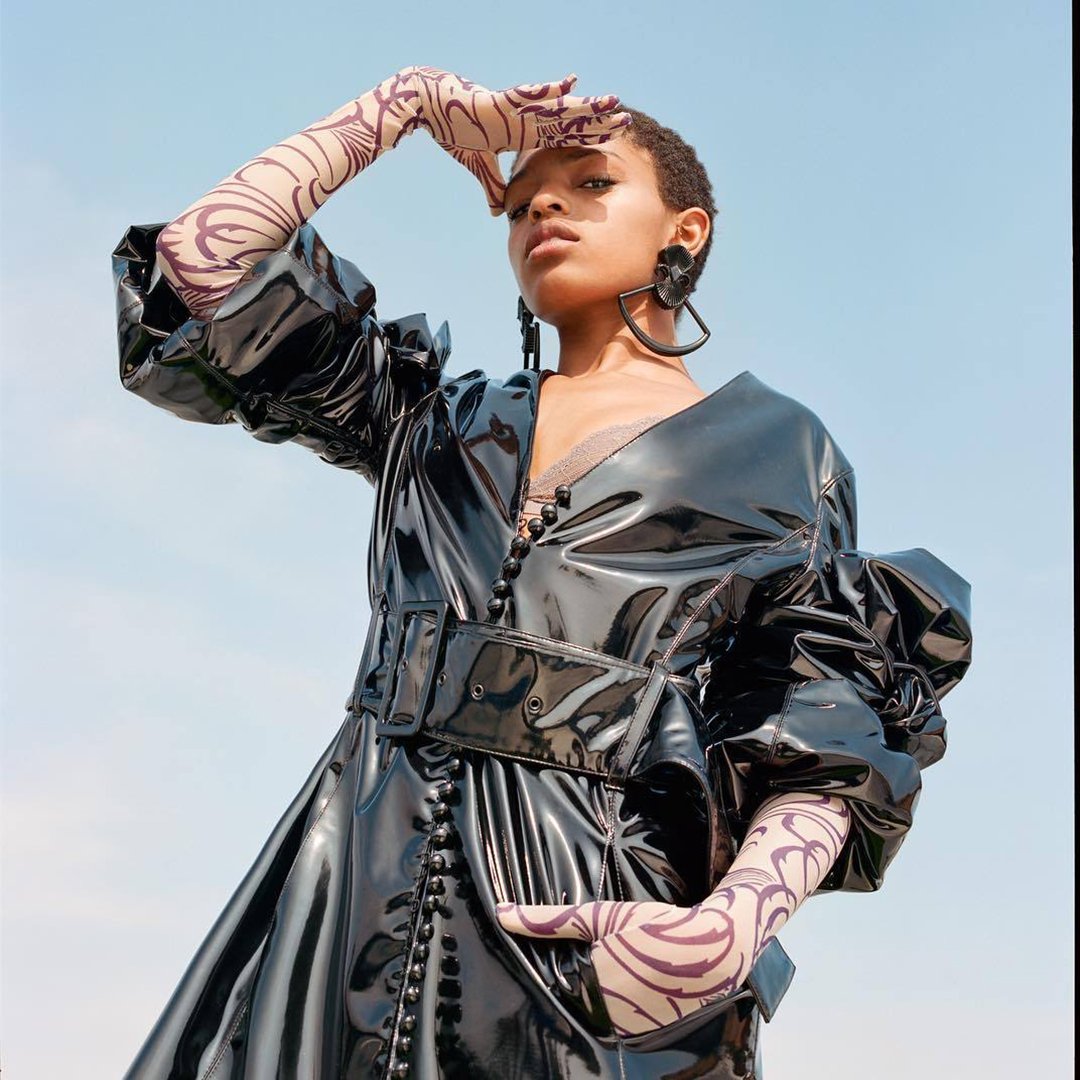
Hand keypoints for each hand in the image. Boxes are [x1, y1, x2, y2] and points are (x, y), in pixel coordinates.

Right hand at [400, 66, 630, 213]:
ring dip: (585, 106)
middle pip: (570, 121)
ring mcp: (516, 110)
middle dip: (597, 121)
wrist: (432, 108)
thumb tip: (498, 211)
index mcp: (524, 133)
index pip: (563, 137)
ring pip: (558, 108)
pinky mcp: (501, 102)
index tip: (611, 140)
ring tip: (612, 102)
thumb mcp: (479, 167)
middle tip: (625, 119)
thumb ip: (492, 186)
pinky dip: (548, 91)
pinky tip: (571, 84)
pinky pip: (529, 97)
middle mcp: (527, 119)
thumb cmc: (455, 133)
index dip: (587, 138)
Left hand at [496, 897, 761, 1037]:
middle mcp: (609, 1016)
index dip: (583, 959)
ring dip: (615, 990)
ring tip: (636, 966)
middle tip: (626, 952)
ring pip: (606, 1007)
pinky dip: (632, 1002)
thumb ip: (549, 920)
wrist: (714, 949)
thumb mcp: (602, 916)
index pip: (566, 978)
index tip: (607, 945)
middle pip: (586, 993)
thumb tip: (500, 914)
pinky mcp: (650, 1034)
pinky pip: (627, 1019)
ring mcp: (631, 1029)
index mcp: (592, 987)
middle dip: (598, 974)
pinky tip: (646, 982)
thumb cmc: (656, 926)